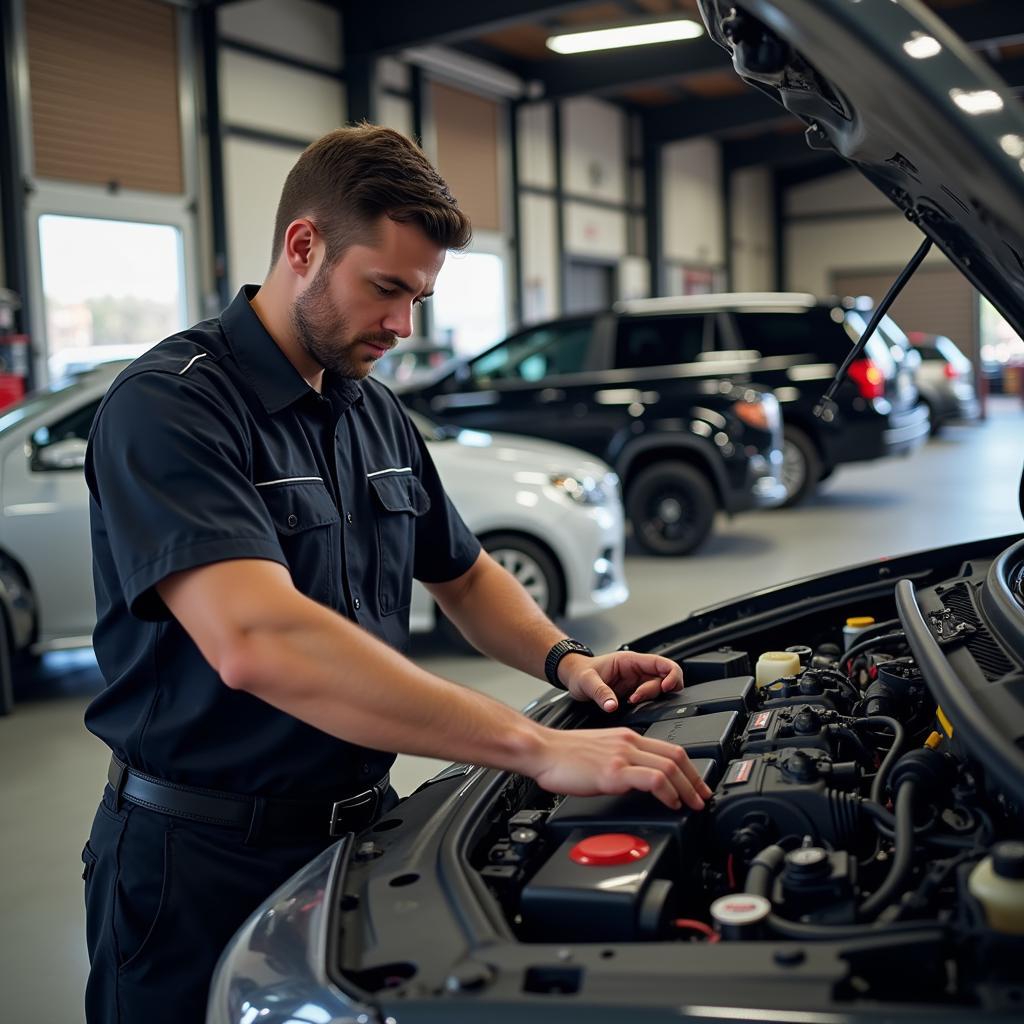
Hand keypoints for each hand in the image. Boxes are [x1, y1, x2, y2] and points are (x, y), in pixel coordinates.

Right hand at [528, 725, 712, 809]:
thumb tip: (637, 781)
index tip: (697, 785)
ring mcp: (622, 756)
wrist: (542, 750)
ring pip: (670, 767)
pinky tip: (670, 803)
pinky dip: (668, 792)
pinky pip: (653, 779)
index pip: (670, 748)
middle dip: (696, 780)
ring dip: (687, 789)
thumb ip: (622, 761)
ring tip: (692, 804)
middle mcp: (629, 742)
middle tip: (702, 798)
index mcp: (627, 737)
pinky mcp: (614, 771)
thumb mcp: (601, 752)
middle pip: (677, 756)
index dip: (690, 768)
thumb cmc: (563, 755)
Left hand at [559, 651, 682, 711]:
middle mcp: (637, 670)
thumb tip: (612, 705)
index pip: (662, 663)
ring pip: (659, 689)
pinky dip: (647, 704)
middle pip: (665, 678)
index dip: (671, 674)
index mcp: (630, 660)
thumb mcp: (586, 682)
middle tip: (636, 698)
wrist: (573, 677)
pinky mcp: (634, 692)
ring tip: (630, 702)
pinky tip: (631, 706)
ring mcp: (637, 681)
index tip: (665, 688)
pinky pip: (650, 698)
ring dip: (651, 698)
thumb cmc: (580, 673)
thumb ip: (600, 693)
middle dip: (657, 691)